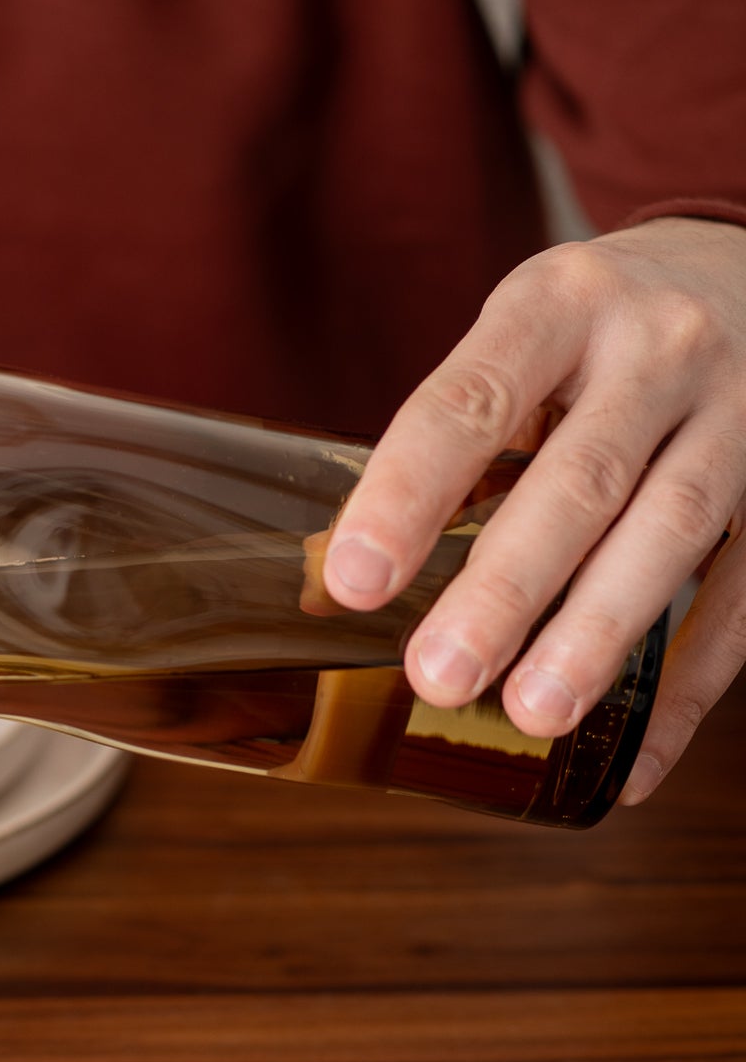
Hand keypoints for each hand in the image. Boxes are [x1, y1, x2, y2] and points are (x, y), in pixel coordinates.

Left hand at [321, 218, 745, 801]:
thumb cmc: (605, 328)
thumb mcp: (530, 332)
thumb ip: (469, 436)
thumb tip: (360, 580)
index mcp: (561, 303)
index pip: (474, 399)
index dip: (410, 490)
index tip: (355, 580)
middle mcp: (661, 345)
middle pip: (582, 477)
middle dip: (506, 586)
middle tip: (437, 674)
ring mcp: (741, 408)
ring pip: (673, 528)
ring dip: (601, 633)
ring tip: (534, 714)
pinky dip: (691, 686)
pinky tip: (634, 759)